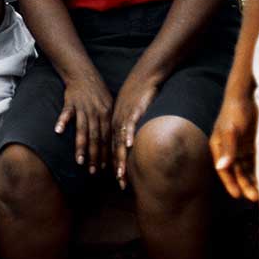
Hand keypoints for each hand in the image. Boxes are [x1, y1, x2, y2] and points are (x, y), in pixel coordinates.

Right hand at [56, 69, 112, 173]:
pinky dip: (62, 121)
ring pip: (83, 129)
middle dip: (95, 156)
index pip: (107, 138)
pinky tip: (58, 131)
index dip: (106, 154)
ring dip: (81, 146)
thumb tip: (114, 143)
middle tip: (93, 171)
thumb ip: (108, 123)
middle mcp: (96, 112)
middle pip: (96, 137)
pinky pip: (66, 113)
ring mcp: (83, 107)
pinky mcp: (71, 102)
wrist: (83, 73)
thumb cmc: (97, 92)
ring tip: (79, 160)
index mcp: (107, 115)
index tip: (104, 169)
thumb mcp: (108, 105)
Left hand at [110, 66, 162, 187]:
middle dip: (116, 167)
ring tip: (120, 173)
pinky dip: (129, 134)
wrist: (145, 75)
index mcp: (117, 124)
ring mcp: (125, 116)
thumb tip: (135, 143)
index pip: (114, 148)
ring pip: (120, 140)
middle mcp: (118, 122)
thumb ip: (133, 128)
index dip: (115, 164)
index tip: (116, 180)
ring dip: (120, 157)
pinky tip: (128, 145)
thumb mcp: (133, 113)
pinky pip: (130, 123)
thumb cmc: (140, 95)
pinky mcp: (134, 109)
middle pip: (115, 148)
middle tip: (118, 182)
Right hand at [210, 90, 258, 201]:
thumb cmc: (235, 112)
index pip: (224, 170)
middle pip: (236, 172)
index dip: (230, 183)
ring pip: (246, 169)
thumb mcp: (231, 130)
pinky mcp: (252, 145)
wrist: (247, 95)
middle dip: (244, 185)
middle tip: (255, 198)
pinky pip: (255, 162)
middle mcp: (229, 150)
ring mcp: (241, 147)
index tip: (238, 196)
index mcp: (219, 147)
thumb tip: (222, 167)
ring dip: (252, 180)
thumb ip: (228, 149)